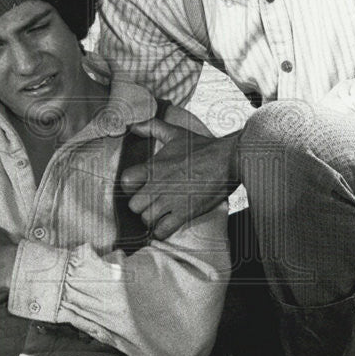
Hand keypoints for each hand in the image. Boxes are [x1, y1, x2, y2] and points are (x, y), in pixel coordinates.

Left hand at [122, 120, 240, 238]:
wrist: (228, 160)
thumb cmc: (202, 147)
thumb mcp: (175, 133)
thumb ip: (152, 127)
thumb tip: (133, 124)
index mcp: (153, 166)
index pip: (125, 182)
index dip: (129, 187)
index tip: (138, 187)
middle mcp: (158, 185)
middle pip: (134, 205)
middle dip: (141, 206)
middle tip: (152, 203)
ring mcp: (171, 200)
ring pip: (146, 219)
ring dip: (152, 219)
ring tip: (161, 214)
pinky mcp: (185, 213)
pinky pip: (162, 230)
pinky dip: (162, 231)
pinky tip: (169, 224)